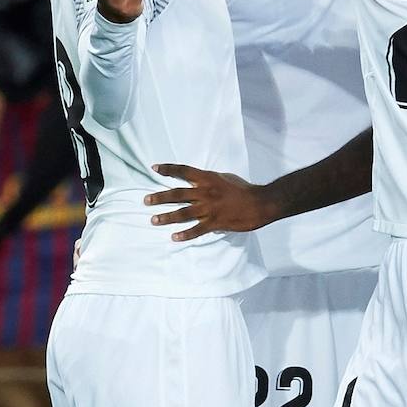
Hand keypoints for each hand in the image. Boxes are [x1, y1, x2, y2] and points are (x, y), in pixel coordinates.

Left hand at [145, 163, 269, 240]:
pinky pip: (196, 230)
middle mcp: (205, 193)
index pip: (184, 172)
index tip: (155, 168)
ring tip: (153, 220)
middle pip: (177, 194)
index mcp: (208, 179)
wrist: (260, 203)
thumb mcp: (226, 178)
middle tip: (146, 200)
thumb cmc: (244, 189)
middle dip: (160, 197)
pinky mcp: (215, 222)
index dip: (168, 169)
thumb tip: (199, 182)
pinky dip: (185, 235)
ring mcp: (209, 208)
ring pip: (182, 213)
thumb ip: (211, 180)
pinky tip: (174, 238)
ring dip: (166, 217)